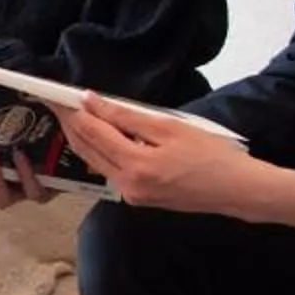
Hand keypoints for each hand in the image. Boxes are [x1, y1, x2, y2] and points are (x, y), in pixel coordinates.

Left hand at [54, 94, 294, 228]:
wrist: (237, 190)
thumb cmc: (212, 155)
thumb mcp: (170, 127)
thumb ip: (127, 117)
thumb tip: (94, 102)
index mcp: (135, 166)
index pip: (92, 134)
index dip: (72, 111)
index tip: (57, 95)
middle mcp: (127, 185)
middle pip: (87, 150)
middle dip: (71, 125)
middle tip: (57, 103)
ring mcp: (132, 196)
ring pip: (96, 162)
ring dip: (84, 139)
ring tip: (74, 114)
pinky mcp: (139, 199)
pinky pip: (111, 171)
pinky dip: (101, 153)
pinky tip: (100, 136)